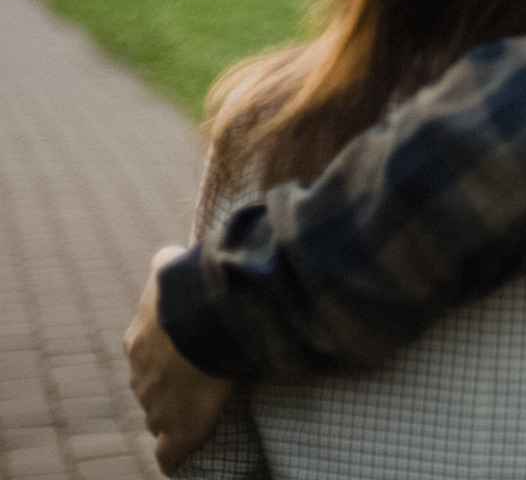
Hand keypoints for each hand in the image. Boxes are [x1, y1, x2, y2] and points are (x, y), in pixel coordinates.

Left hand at [124, 246, 233, 473]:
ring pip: (161, 416)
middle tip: (199, 379)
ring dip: (176, 414)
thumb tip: (168, 252)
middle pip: (152, 386)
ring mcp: (156, 406)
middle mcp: (141, 375)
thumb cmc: (189, 293)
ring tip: (200, 412)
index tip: (187, 351)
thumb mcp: (172, 267)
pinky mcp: (177, 431)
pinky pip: (171, 453)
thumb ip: (166, 263)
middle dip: (170, 385)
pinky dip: (175, 456)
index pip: (147, 354)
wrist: (200, 320)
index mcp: (139, 341)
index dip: (167, 354)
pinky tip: (180, 460)